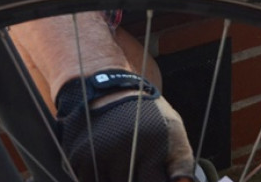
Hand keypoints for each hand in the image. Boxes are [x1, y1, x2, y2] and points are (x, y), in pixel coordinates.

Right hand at [56, 70, 195, 180]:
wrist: (106, 88)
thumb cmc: (145, 112)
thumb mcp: (172, 128)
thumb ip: (182, 163)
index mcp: (151, 145)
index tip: (153, 176)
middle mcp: (122, 151)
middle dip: (136, 179)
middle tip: (138, 166)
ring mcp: (98, 156)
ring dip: (117, 179)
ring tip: (124, 164)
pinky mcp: (78, 159)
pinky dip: (100, 178)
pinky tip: (108, 167)